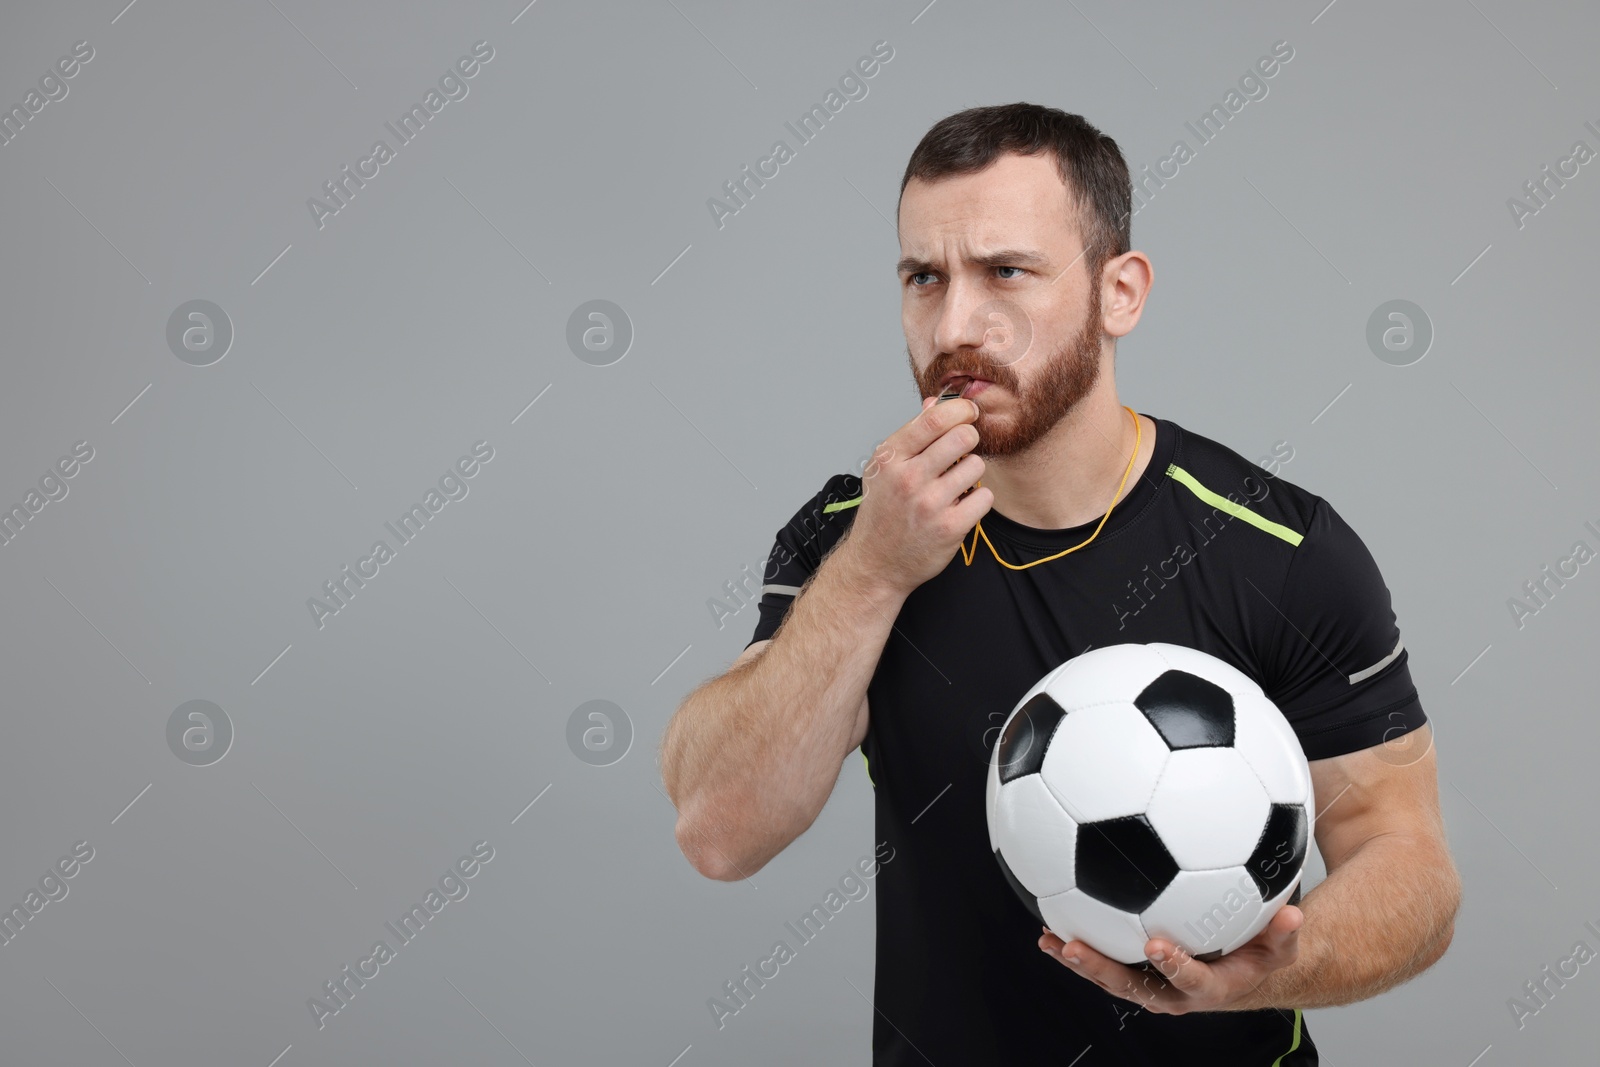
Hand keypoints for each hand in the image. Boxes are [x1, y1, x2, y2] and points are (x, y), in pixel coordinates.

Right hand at [838, 394, 991, 597]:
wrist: (876, 563)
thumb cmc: (882, 512)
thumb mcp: (884, 469)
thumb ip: (911, 434)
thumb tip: (936, 402)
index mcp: (891, 459)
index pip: (933, 420)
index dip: (960, 409)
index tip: (968, 412)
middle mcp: (909, 479)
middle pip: (962, 437)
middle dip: (969, 439)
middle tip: (962, 450)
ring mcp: (930, 504)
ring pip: (976, 466)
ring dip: (971, 472)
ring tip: (956, 484)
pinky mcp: (950, 528)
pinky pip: (984, 498)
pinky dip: (978, 501)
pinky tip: (961, 506)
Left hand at [1037, 904, 1302, 1013]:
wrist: (1242, 975)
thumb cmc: (1258, 954)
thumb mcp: (1278, 946)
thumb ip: (1283, 932)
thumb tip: (1293, 913)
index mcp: (1210, 986)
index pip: (1190, 980)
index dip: (1173, 966)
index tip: (1155, 945)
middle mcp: (1174, 992)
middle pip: (1133, 986)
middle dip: (1101, 970)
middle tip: (1072, 948)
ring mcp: (1150, 985)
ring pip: (1110, 978)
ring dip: (1079, 962)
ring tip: (1048, 940)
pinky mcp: (1134, 974)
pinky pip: (1103, 963)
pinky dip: (1077, 948)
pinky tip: (1049, 926)